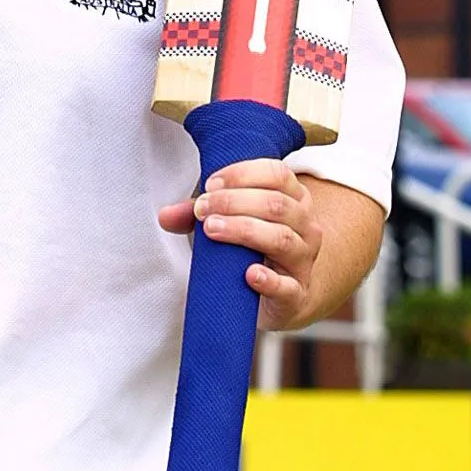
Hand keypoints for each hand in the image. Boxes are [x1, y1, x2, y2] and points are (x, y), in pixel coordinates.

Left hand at [159, 159, 323, 331]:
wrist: (283, 296)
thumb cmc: (254, 249)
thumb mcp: (231, 222)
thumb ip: (198, 214)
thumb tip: (165, 216)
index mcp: (294, 198)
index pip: (276, 173)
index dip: (242, 174)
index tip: (210, 184)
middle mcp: (306, 226)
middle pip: (275, 204)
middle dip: (233, 202)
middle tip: (203, 209)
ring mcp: (304, 261)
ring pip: (281, 238)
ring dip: (243, 230)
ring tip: (212, 229)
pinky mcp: (297, 295)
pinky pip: (288, 287)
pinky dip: (269, 280)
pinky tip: (250, 274)